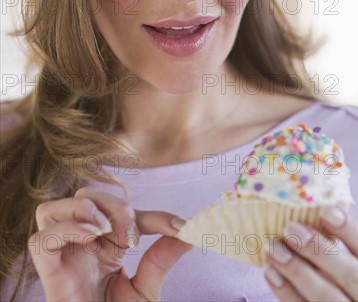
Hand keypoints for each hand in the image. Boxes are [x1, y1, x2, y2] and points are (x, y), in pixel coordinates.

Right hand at [28, 187, 190, 301]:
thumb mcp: (147, 290)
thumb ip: (161, 259)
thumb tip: (188, 232)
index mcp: (103, 246)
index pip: (123, 212)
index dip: (152, 215)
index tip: (178, 227)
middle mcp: (80, 246)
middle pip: (84, 197)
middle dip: (113, 206)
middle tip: (133, 236)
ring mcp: (62, 259)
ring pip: (51, 210)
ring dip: (82, 209)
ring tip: (105, 230)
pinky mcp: (49, 277)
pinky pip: (40, 240)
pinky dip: (65, 229)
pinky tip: (90, 238)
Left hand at [263, 205, 357, 300]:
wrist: (338, 301)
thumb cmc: (339, 277)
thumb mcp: (346, 261)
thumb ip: (334, 246)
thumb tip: (303, 211)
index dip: (350, 231)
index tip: (326, 210)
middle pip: (349, 275)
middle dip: (318, 250)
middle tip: (290, 228)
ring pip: (325, 296)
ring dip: (296, 270)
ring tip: (273, 248)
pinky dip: (285, 291)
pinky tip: (271, 271)